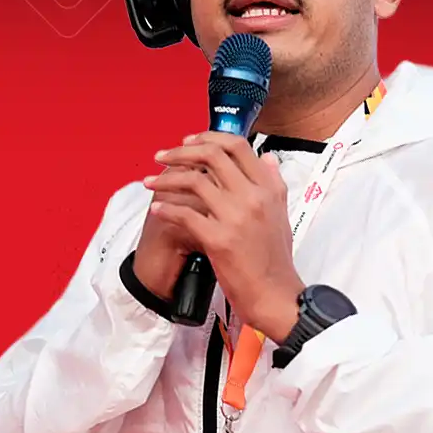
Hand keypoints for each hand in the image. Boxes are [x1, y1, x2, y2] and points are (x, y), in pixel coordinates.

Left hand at [143, 132, 302, 342]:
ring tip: (151, 182)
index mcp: (267, 188)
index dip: (208, 138)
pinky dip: (166, 208)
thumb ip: (274, 183)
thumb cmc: (275, 259)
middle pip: (212, 155)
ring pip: (193, 180)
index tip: (189, 142)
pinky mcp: (219, 239)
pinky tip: (157, 209)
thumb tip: (267, 157)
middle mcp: (253, 197)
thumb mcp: (281, 214)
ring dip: (165, 178)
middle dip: (180, 152)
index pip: (237, 145)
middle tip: (162, 157)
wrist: (274, 295)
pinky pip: (185, 214)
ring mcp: (236, 217)